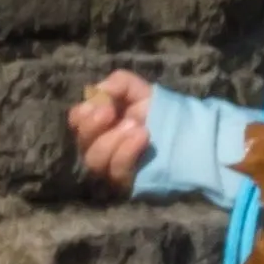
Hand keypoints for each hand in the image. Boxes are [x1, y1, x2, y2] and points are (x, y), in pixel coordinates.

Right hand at [68, 71, 155, 187]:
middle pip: (82, 142)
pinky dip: (126, 151)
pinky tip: (141, 137)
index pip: (76, 121)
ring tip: (135, 126)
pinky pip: (116, 170)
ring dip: (112, 139)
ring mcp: (112, 166)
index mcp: (99, 123)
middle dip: (93, 125)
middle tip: (111, 111)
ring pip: (95, 159)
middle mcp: (100, 146)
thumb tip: (99, 90)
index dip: (83, 113)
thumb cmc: (158, 111)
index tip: (103, 104)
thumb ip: (119, 82)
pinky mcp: (125, 181)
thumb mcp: (139, 90)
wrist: (187, 132)